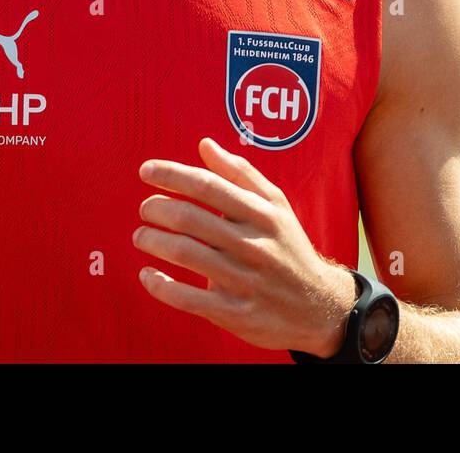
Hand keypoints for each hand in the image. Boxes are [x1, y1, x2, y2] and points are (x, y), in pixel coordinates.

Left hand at [133, 137, 356, 354]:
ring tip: (141, 235)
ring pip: (186, 254)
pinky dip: (161, 285)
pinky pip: (188, 299)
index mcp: (261, 214)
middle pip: (191, 219)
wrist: (318, 307)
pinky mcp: (235, 313)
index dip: (172, 175)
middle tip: (144, 208)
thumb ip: (240, 173)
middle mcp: (253, 244)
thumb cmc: (288, 247)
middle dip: (157, 209)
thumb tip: (204, 145)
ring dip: (153, 241)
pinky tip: (147, 274)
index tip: (146, 171)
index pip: (208, 186)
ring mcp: (243, 280)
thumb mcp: (275, 205)